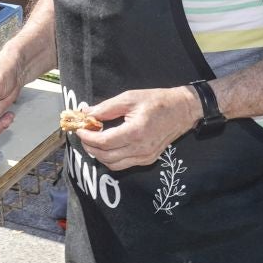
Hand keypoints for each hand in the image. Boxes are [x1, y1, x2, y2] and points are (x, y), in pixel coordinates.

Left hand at [74, 86, 202, 171]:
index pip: (104, 142)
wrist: (182, 111)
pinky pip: (124, 165)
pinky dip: (111, 158)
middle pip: (106, 156)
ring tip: (94, 140)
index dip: (88, 137)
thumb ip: (106, 107)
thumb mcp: (129, 98)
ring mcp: (146, 157)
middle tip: (84, 134)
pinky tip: (108, 145)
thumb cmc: (156, 101)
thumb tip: (86, 113)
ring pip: (113, 165)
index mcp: (136, 132)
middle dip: (90, 147)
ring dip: (99, 155)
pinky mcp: (148, 160)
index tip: (79, 129)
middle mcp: (141, 149)